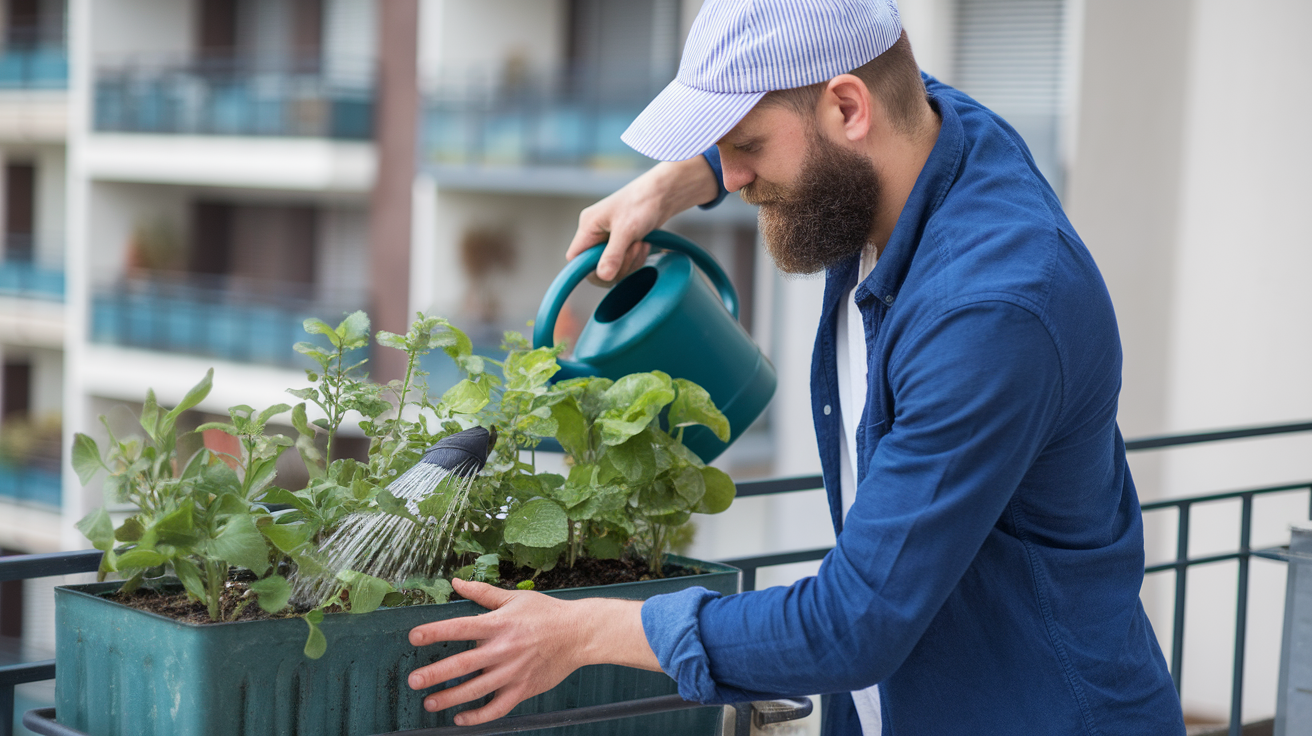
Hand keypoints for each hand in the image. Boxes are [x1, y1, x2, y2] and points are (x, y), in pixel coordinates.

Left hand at [407, 578, 656, 725]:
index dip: (435, 632)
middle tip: (414, 680)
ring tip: (430, 703)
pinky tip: (461, 718)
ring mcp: (513, 672)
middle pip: (462, 664)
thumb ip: (483, 594)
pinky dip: (478, 717)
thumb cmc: (546, 613)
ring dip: (450, 698)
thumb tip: (457, 582)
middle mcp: (503, 650)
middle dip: (435, 674)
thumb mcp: (515, 598)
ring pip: (476, 690)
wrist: (579, 634)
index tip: (413, 637)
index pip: (460, 628)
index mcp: (499, 624)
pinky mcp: (523, 689)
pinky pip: (497, 708)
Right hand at [568, 155, 719, 285]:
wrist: (662, 194)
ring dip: (629, 261)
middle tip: (634, 249)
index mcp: (588, 226)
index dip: (588, 268)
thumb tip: (603, 277)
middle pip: (595, 266)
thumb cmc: (642, 203)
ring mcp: (608, 239)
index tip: (609, 268)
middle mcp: (594, 234)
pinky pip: (623, 263)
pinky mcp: (621, 243)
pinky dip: (635, 259)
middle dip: (618, 264)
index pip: (575, 257)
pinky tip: (644, 245)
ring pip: (612, 267)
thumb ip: (613, 254)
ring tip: (641, 243)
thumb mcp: (627, 230)